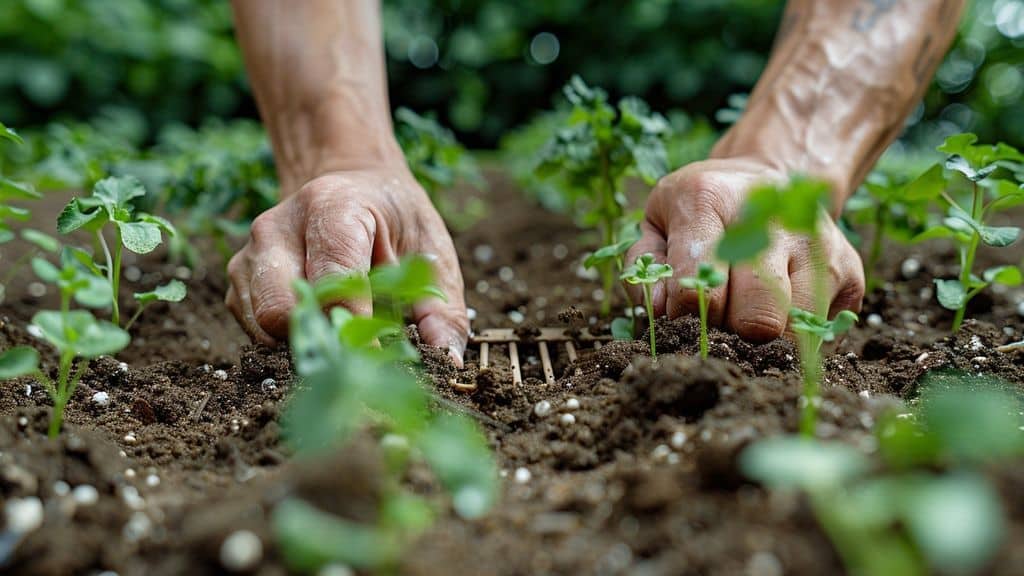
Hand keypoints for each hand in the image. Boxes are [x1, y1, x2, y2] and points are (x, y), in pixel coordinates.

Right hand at [225, 165, 468, 363]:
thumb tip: (447, 361)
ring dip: (306, 342)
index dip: (357, 329)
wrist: (349, 183)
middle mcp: (277, 227)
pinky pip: (255, 328)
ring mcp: (251, 253)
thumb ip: (441, 308)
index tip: (383, 357)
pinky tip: (323, 325)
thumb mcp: (431, 250)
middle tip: (361, 354)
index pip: (332, 283)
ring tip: (345, 337)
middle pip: (280, 310)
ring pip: (263, 325)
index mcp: (330, 207)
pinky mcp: (240, 279)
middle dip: (323, 340)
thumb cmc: (393, 218)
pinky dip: (291, 337)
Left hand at [626, 157, 864, 340]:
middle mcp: (773, 218)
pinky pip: (820, 333)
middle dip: (732, 334)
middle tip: (720, 320)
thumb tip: (661, 314)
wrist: (771, 177)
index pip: (699, 288)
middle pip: (757, 319)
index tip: (682, 315)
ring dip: (766, 339)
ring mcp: (820, 245)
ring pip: (794, 332)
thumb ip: (646, 267)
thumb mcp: (659, 220)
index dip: (685, 317)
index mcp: (711, 199)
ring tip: (748, 312)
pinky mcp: (851, 271)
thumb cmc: (704, 209)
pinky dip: (796, 336)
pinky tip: (780, 307)